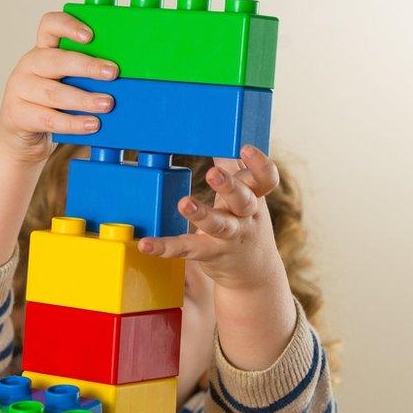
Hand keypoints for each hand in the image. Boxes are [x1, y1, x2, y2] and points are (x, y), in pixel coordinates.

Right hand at [0, 12, 117, 163]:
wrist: (22, 138)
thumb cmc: (51, 106)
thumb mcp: (65, 83)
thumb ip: (83, 76)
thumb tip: (116, 76)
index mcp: (42, 50)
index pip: (50, 26)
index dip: (68, 26)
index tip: (90, 35)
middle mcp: (28, 65)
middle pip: (55, 60)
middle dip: (87, 66)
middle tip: (112, 73)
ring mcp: (19, 90)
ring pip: (53, 93)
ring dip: (83, 99)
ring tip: (107, 104)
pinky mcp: (18, 114)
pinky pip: (49, 119)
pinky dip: (73, 123)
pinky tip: (91, 124)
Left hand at [139, 145, 296, 370]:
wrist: (255, 274)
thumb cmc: (245, 224)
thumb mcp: (247, 197)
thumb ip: (235, 169)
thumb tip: (222, 138)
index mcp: (255, 198)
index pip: (266, 179)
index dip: (259, 163)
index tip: (245, 147)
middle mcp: (246, 218)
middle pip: (243, 200)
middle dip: (229, 186)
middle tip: (213, 173)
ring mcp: (230, 238)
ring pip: (218, 225)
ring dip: (201, 214)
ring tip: (184, 203)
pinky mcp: (211, 254)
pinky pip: (187, 249)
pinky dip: (166, 247)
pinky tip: (147, 245)